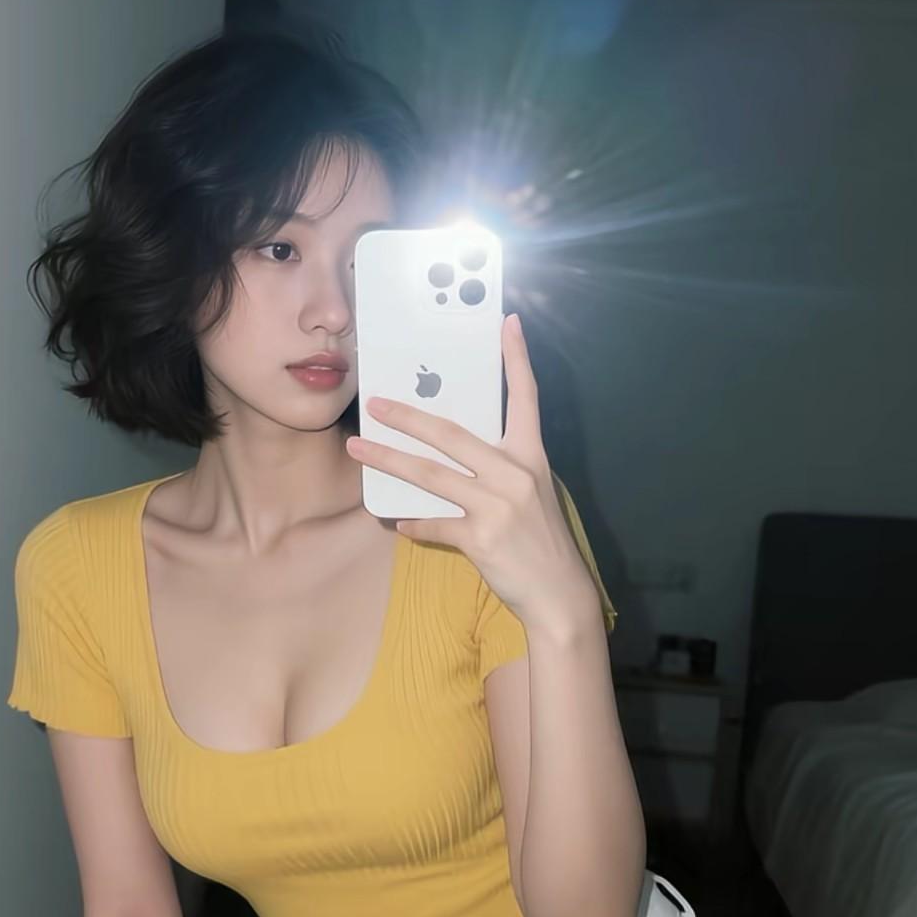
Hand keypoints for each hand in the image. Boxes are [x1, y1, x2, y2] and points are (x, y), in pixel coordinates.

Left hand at [344, 313, 596, 628]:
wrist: (558, 594)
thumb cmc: (540, 540)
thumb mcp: (531, 493)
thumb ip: (499, 469)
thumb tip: (452, 452)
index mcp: (531, 456)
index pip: (525, 397)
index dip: (516, 359)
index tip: (507, 322)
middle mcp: (515, 473)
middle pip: (451, 434)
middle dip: (408, 416)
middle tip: (375, 402)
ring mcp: (497, 506)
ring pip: (430, 475)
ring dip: (388, 460)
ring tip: (358, 448)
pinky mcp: (482, 538)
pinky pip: (434, 524)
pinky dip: (413, 523)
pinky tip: (396, 522)